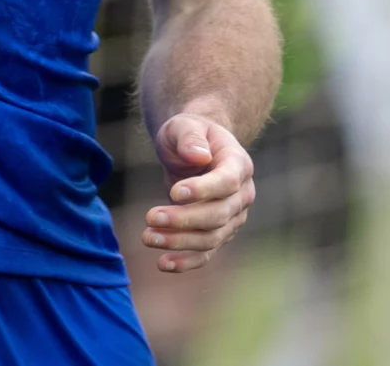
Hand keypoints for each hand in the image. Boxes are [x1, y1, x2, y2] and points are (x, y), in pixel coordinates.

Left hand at [141, 113, 254, 271]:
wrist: (196, 149)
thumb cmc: (190, 134)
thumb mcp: (184, 126)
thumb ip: (190, 137)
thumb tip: (200, 156)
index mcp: (238, 163)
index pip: (227, 181)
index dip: (203, 190)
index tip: (173, 193)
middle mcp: (242, 194)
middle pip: (219, 214)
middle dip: (184, 219)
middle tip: (150, 217)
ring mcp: (233, 216)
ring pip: (211, 237)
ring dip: (179, 241)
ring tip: (147, 237)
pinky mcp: (219, 232)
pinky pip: (206, 253)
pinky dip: (186, 261)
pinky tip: (162, 263)